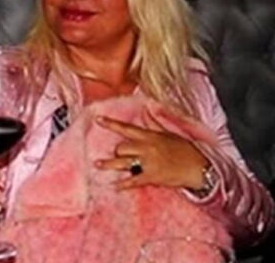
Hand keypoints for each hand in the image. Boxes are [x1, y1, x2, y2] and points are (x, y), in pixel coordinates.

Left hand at [94, 113, 209, 190]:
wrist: (199, 167)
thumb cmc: (186, 150)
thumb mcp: (170, 134)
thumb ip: (155, 124)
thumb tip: (147, 111)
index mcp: (150, 136)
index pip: (127, 128)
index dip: (111, 124)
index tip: (97, 119)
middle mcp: (147, 148)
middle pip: (121, 148)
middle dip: (118, 152)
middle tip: (119, 155)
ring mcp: (148, 163)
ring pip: (123, 162)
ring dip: (109, 164)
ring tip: (98, 164)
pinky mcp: (151, 177)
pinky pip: (132, 180)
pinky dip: (123, 184)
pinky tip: (115, 186)